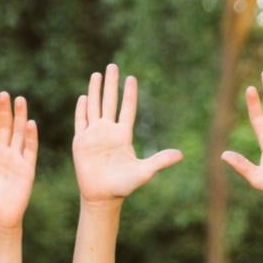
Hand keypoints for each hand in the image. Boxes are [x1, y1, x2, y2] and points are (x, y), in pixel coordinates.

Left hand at [0, 92, 37, 232]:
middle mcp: (2, 154)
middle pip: (4, 127)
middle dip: (5, 110)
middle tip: (5, 94)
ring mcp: (15, 160)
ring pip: (18, 133)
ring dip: (19, 117)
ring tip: (20, 100)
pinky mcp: (27, 169)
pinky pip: (30, 149)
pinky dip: (31, 136)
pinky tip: (30, 123)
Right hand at [72, 64, 181, 204]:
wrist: (102, 196)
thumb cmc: (123, 185)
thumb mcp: (144, 172)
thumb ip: (159, 161)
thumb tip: (181, 155)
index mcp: (123, 135)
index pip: (127, 109)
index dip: (129, 94)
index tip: (132, 78)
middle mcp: (108, 131)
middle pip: (109, 101)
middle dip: (111, 84)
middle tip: (113, 66)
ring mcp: (94, 135)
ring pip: (94, 107)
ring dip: (95, 90)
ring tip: (97, 74)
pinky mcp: (81, 142)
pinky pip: (81, 122)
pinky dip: (81, 109)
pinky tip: (83, 97)